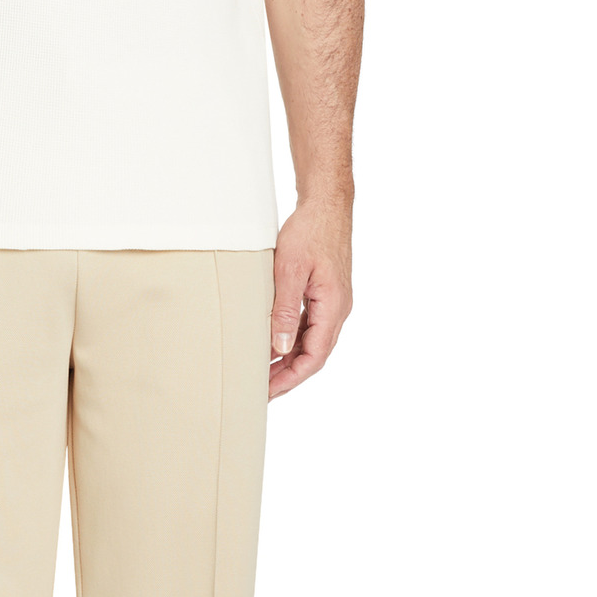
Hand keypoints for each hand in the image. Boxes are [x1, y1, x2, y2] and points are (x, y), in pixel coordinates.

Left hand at [269, 201, 352, 400]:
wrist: (326, 204)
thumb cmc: (310, 231)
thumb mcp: (289, 271)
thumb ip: (285, 311)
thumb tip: (280, 347)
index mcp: (334, 307)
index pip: (314, 357)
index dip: (291, 378)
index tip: (268, 392)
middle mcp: (338, 309)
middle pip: (313, 355)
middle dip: (287, 375)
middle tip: (259, 390)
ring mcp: (332, 302)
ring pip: (311, 342)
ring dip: (288, 359)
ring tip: (262, 372)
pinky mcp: (324, 294)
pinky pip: (309, 326)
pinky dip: (291, 339)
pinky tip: (273, 344)